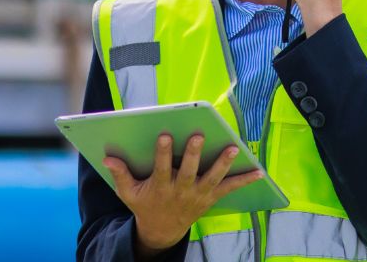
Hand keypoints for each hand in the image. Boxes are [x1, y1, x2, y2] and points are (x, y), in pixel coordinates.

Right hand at [103, 133, 263, 255]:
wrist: (162, 231)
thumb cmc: (145, 205)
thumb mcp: (128, 194)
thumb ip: (120, 175)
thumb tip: (107, 158)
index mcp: (160, 187)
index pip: (161, 167)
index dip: (163, 152)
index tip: (164, 135)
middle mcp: (181, 191)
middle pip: (188, 171)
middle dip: (193, 154)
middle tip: (198, 135)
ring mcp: (198, 195)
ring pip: (212, 178)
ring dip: (222, 164)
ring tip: (233, 149)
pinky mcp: (210, 198)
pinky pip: (229, 188)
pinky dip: (244, 181)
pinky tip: (259, 172)